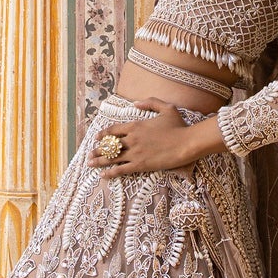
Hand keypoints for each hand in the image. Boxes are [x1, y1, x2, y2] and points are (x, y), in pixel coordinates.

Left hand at [88, 102, 222, 173]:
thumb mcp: (166, 108)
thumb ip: (150, 103)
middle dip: (98, 150)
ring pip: (112, 158)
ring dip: (100, 161)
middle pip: (110, 145)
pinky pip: (121, 169)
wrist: (187, 143)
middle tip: (89, 154)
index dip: (103, 134)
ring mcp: (135, 153)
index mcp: (136, 125)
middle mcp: (132, 139)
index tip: (97, 137)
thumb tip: (135, 104)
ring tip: (90, 164)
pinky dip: (111, 172)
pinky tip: (103, 175)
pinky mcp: (141, 165)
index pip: (114, 130)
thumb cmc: (179, 126)